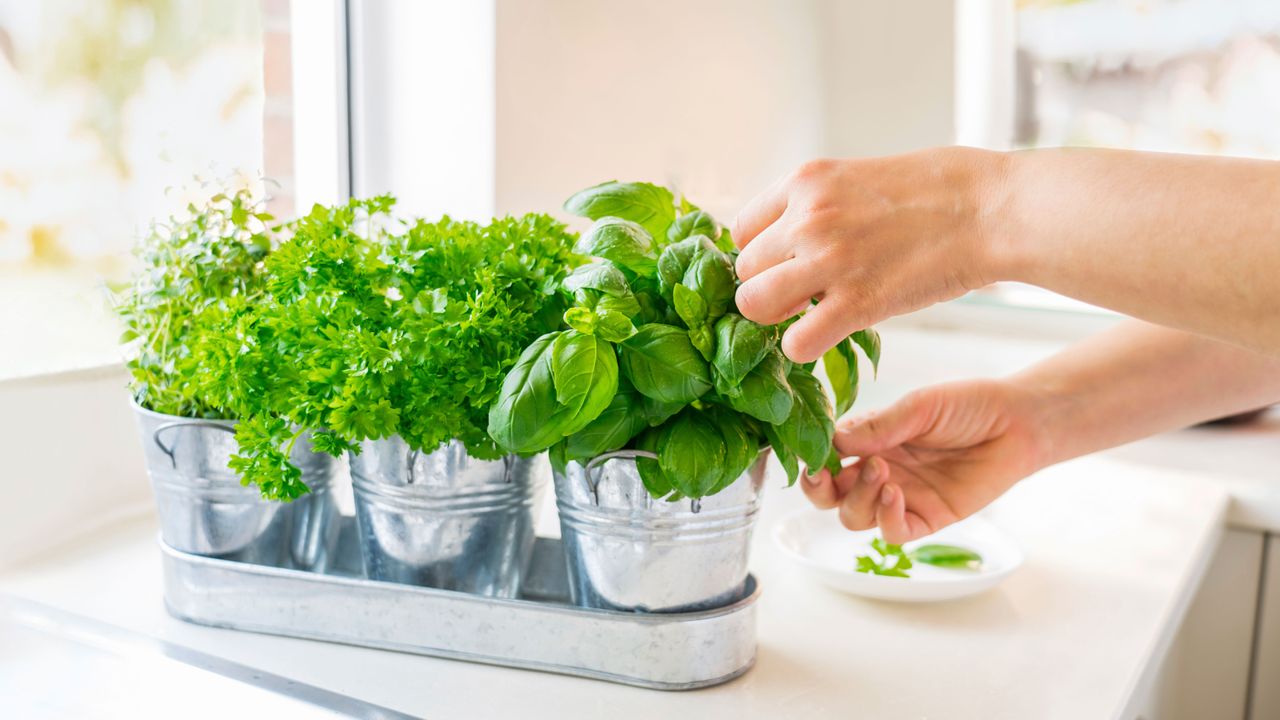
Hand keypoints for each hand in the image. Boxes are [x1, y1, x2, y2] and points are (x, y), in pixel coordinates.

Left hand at [732, 148, 1007, 362]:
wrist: (991, 208)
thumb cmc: (940, 189)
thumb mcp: (860, 175)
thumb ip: (820, 203)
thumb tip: (793, 235)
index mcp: (806, 181)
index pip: (741, 230)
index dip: (762, 255)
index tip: (787, 266)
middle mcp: (807, 218)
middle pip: (745, 271)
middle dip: (769, 287)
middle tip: (804, 295)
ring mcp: (828, 260)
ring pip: (753, 305)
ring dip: (777, 318)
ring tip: (809, 315)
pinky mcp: (857, 303)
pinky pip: (796, 343)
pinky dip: (804, 348)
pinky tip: (828, 336)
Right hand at [802, 379, 1052, 543]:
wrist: (1018, 423)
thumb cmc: (968, 406)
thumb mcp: (919, 407)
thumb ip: (878, 426)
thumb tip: (833, 440)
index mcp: (870, 441)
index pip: (825, 456)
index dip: (812, 458)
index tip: (810, 452)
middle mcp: (879, 471)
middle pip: (830, 496)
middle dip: (819, 489)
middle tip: (825, 474)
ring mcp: (902, 497)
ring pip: (855, 517)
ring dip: (857, 498)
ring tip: (881, 471)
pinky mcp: (928, 518)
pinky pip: (893, 533)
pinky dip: (885, 518)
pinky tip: (895, 494)